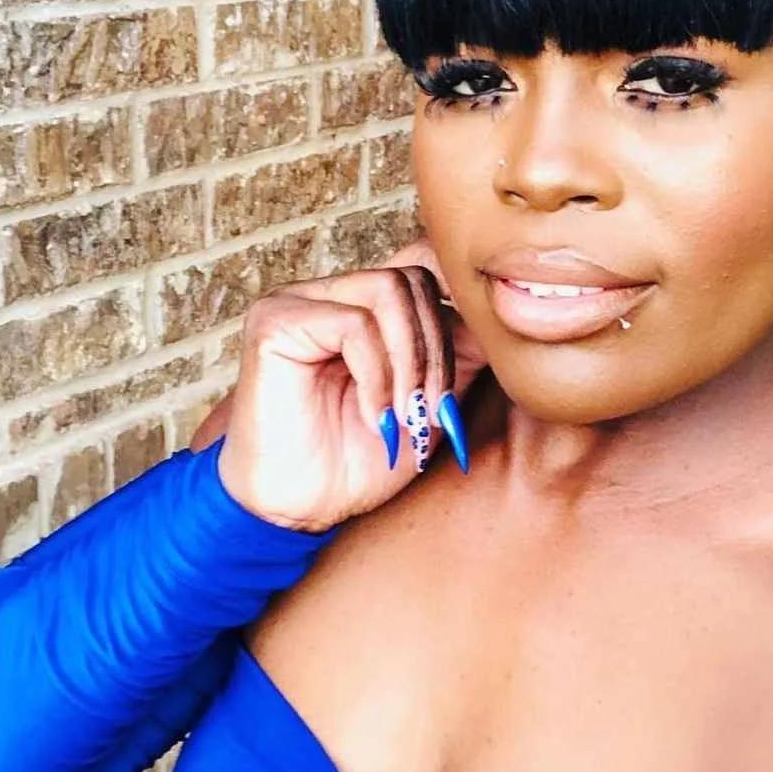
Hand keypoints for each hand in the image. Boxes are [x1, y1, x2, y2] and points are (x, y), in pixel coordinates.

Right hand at [207, 238, 488, 532]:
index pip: (423, 262)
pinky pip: (352, 324)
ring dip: (410, 361)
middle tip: (434, 410)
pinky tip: (376, 417)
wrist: (301, 509)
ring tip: (407, 414)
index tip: (473, 363)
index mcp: (363, 305)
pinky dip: (377, 376)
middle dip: (437, 350)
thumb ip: (460, 354)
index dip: (457, 303)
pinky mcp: (274, 322)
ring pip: (388, 291)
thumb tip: (498, 316)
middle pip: (414, 278)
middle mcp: (330, 293)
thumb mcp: (430, 400)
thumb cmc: (358, 459)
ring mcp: (298, 301)